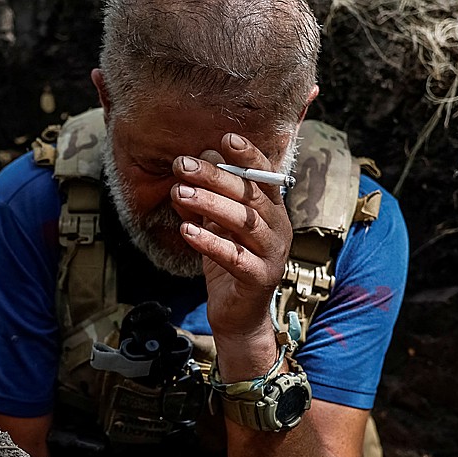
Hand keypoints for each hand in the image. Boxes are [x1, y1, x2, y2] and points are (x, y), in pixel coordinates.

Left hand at [171, 133, 292, 378]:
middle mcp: (278, 229)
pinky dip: (210, 242)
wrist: (238, 317)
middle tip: (182, 164)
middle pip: (250, 195)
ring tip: (179, 193)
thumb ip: (204, 203)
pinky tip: (186, 231)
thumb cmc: (229, 265)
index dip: (248, 156)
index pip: (264, 177)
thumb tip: (184, 173)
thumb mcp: (215, 229)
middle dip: (215, 176)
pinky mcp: (260, 278)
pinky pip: (234, 257)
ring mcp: (272, 254)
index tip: (225, 138)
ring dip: (209, 204)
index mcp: (271, 211)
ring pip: (244, 222)